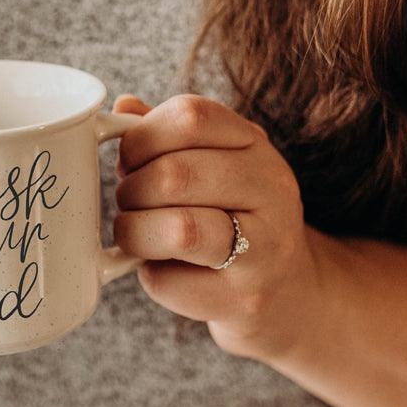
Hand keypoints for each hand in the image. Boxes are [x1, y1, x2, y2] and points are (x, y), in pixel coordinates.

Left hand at [111, 92, 318, 359]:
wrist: (286, 291)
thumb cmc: (231, 217)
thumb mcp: (210, 165)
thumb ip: (167, 135)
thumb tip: (120, 106)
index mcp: (256, 145)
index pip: (192, 117)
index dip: (142, 136)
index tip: (130, 158)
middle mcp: (271, 190)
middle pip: (176, 174)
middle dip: (132, 191)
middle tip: (130, 203)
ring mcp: (265, 248)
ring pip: (180, 229)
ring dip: (136, 231)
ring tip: (137, 233)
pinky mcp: (246, 300)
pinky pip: (170, 282)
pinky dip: (150, 276)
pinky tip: (164, 269)